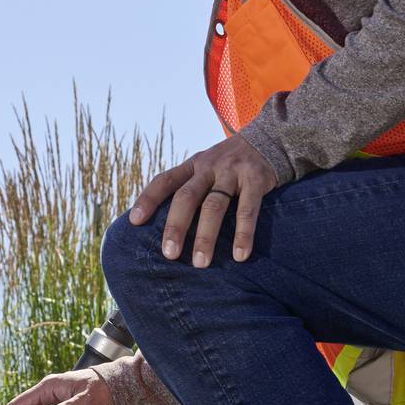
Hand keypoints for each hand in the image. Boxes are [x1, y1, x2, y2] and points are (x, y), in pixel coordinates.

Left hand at [130, 132, 275, 267]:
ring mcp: (232, 172)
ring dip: (206, 236)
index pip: (165, 180)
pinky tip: (239, 255)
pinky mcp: (256, 180)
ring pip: (214, 206)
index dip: (148, 199)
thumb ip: (189, 188)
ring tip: (200, 263)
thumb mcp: (207, 168)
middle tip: (169, 254)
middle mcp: (209, 167)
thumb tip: (162, 225)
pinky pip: (247, 210)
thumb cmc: (231, 165)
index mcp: (193, 166)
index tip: (134, 221)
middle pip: (187, 197)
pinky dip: (243, 234)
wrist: (270, 140)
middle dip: (176, 226)